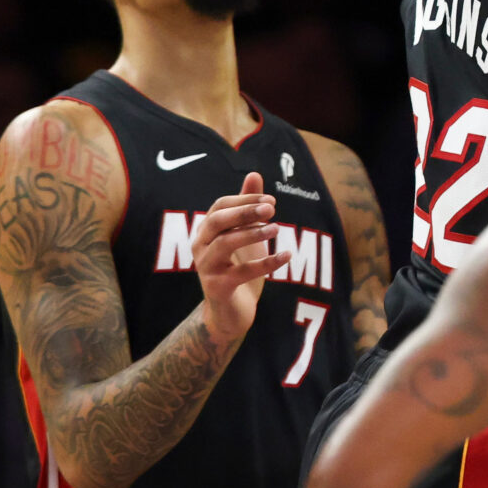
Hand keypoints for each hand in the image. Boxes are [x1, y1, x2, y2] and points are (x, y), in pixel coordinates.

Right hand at [194, 172, 290, 344]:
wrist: (230, 313)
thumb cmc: (237, 267)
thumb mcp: (245, 235)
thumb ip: (248, 206)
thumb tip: (254, 174)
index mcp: (206, 231)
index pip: (220, 205)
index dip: (245, 199)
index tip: (271, 200)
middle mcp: (201, 247)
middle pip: (217, 221)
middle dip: (244, 211)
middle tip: (272, 208)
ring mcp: (206, 268)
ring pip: (225, 244)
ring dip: (253, 233)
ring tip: (277, 229)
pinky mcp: (218, 288)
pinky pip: (242, 272)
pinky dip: (267, 263)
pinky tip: (287, 255)